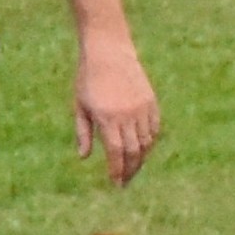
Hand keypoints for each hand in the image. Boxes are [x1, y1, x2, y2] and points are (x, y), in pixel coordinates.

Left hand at [74, 33, 159, 184]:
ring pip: (147, 142)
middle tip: (126, 182)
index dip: (117, 170)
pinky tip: (143, 149)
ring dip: (141, 159)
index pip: (116, 152)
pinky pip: (154, 128)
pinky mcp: (151, 101)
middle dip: (130, 170)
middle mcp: (127, 114)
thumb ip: (83, 133)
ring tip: (133, 168)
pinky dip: (150, 142)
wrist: (108, 51)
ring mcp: (142, 108)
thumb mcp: (80, 106)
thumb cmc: (88, 79)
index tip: (116, 183)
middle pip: (133, 151)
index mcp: (107, 117)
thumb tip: (84, 157)